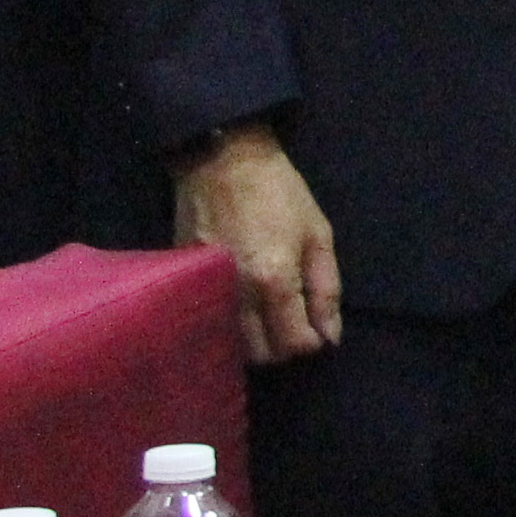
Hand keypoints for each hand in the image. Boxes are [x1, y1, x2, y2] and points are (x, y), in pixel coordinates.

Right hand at [174, 128, 340, 363]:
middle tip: (294, 324)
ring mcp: (206, 291)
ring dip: (255, 343)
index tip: (317, 330)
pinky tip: (242, 312)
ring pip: (232, 346)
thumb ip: (326, 289)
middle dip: (283, 348)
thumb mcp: (318, 234)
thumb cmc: (280, 194)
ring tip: (270, 320)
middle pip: (260, 354)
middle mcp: (237, 294)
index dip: (312, 343)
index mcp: (273, 280)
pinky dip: (228, 329)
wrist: (223, 162)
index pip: (293, 343)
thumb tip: (330, 337)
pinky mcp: (186, 284)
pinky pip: (209, 324)